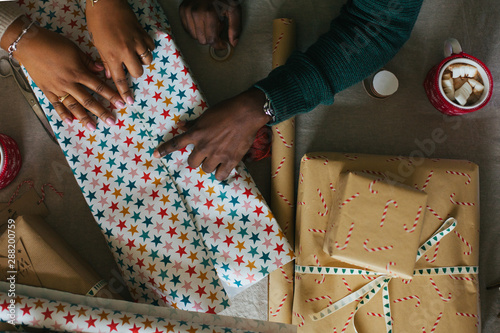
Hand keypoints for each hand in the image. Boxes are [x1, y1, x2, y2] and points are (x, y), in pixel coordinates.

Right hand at [1, 17, 123, 129]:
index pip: (99, 87)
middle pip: (88, 100)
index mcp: (78, 72)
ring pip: (73, 106)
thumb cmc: (53, 43)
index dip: (111, 95)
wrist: (29, 44)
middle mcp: (69, 83)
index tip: (121, 103)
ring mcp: (57, 88)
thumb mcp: (75, 49)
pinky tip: (70, 122)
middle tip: (111, 121)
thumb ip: (88, 62)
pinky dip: (63, 114)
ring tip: (93, 127)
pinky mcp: (47, 90)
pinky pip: (56, 105)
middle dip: (101, 112)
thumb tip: (101, 70)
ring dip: (84, 117)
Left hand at [86, 0, 154, 103]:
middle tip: (129, 66)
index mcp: (111, 55)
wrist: (105, 2)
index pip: (120, 79)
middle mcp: (125, 51)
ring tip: (135, 54)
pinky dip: (147, 47)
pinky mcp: (143, 33)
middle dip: (135, 71)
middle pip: (138, 72)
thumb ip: (105, 60)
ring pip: (147, 60)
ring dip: (142, 59)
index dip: (124, 92)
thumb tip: (111, 75)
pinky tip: (140, 43)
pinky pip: (150, 46)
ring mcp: (136, 42)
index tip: (129, 102)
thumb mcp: (97, 43)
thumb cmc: (97, 21)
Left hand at [154, 88, 270, 179]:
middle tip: (205, 154)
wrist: (246, 113)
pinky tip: (223, 168)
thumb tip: (182, 126)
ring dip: (209, 165)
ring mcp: (217, 154)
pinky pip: (220, 175)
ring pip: (206, 169)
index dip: (164, 150)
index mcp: (197, 133)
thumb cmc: (226, 110)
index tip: (156, 155)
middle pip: (192, 162)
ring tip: (216, 159)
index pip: (176, 143)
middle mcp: (204, 146)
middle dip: (197, 159)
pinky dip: (220, 173)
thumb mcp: (206, 115)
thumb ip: (193, 124)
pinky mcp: (230, 160)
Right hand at [179, 0, 240, 48]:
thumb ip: (235, 27)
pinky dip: (196, 29)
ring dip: (203, 33)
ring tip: (210, 22)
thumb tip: (233, 43)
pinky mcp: (182, 10)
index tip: (223, 44)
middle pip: (202, 40)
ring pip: (194, 36)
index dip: (219, 45)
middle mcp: (195, 13)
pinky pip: (187, 29)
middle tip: (217, 26)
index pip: (211, 40)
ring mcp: (187, 11)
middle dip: (211, 37)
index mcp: (208, 13)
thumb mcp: (233, 9)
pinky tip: (202, 20)